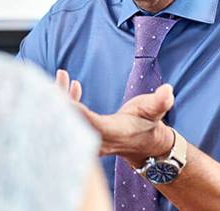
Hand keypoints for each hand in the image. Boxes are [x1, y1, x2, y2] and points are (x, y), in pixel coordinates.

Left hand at [55, 70, 174, 166]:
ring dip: (61, 99)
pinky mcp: (85, 131)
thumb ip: (160, 102)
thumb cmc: (149, 123)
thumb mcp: (156, 111)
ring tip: (62, 74)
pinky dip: (67, 101)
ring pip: (68, 121)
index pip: (92, 124)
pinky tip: (72, 83)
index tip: (65, 100)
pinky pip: (70, 118)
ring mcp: (89, 137)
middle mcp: (97, 138)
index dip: (79, 114)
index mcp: (113, 132)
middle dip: (60, 105)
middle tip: (51, 84)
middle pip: (72, 124)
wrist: (146, 143)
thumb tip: (168, 90)